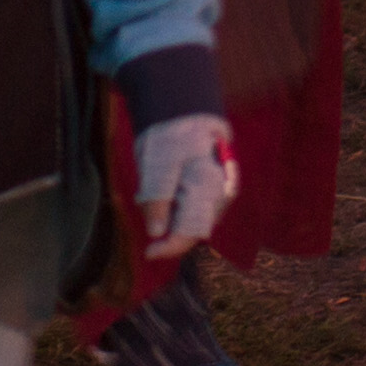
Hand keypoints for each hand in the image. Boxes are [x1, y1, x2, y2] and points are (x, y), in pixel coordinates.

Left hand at [132, 112, 237, 254]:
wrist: (187, 112)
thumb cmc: (172, 135)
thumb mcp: (157, 164)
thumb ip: (157, 199)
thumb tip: (156, 234)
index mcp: (207, 188)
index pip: (191, 231)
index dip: (169, 248)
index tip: (148, 253)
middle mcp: (220, 195)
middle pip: (193, 229)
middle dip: (167, 229)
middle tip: (145, 204)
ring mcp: (220, 193)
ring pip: (194, 220)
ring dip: (171, 217)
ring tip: (152, 190)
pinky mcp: (215, 191)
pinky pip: (196, 209)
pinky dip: (177, 208)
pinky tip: (165, 190)